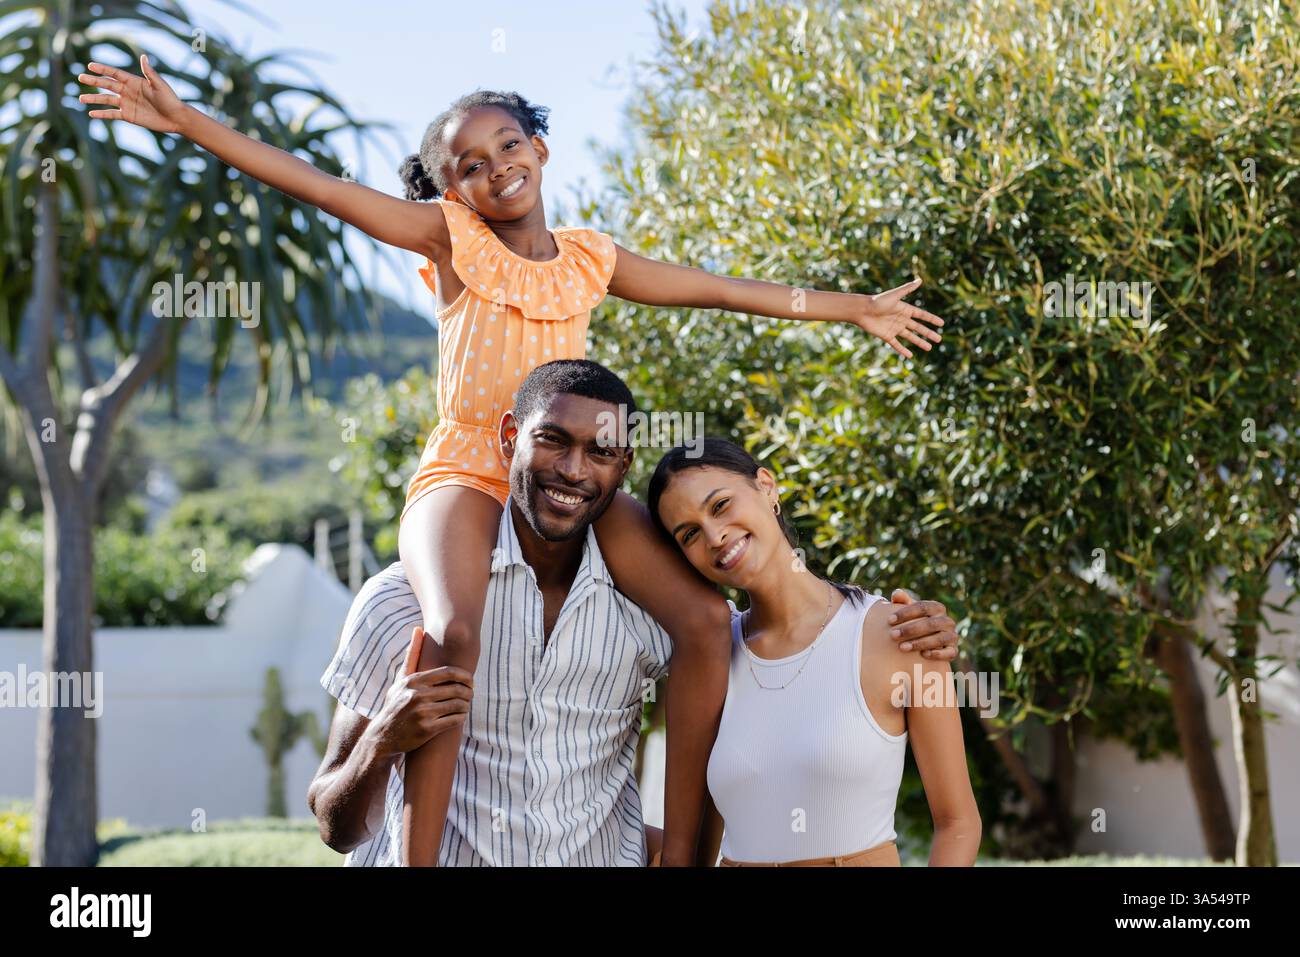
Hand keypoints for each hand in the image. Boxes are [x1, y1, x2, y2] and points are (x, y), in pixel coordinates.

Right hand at [78, 54, 188, 133]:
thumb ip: (149, 72)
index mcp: (134, 82)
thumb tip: (143, 56)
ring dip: (93, 99)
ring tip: (80, 98)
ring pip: (106, 100)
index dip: (103, 69)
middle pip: (107, 84)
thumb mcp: (159, 85)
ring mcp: (127, 104)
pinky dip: (102, 114)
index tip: (90, 65)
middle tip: (80, 77)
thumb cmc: (170, 100)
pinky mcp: (128, 116)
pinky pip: (112, 114)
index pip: (115, 74)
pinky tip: (91, 114)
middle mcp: (128, 91)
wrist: (176, 118)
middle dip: (94, 81)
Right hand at [366, 626, 473, 757]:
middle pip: (457, 689)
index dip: (465, 676)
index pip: (450, 673)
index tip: (470, 681)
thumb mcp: (400, 679)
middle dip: (468, 692)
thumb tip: (418, 629)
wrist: (382, 736)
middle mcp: (417, 695)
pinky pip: (454, 720)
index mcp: (414, 681)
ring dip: (466, 705)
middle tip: (471, 694)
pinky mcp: (426, 730)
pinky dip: (461, 717)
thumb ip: (412, 655)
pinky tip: (460, 716)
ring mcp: (422, 713)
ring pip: (458, 705)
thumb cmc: (395, 704)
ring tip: (466, 705)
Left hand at [850, 278, 944, 358]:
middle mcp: (901, 319)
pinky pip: (896, 344)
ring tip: (929, 348)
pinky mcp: (886, 336)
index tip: (941, 323)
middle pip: (918, 328)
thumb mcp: (894, 295)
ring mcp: (894, 328)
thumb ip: (907, 289)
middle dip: (928, 333)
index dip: (931, 319)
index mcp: (904, 309)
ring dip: (920, 342)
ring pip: (910, 337)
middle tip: (939, 339)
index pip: (921, 315)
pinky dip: (903, 350)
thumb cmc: (877, 301)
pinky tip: (910, 356)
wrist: (862, 310)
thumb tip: (919, 280)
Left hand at [887, 589, 957, 659]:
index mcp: (937, 608)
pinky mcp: (954, 650)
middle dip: (910, 630)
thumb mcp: (909, 610)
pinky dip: (938, 654)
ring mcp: (952, 636)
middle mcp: (947, 621)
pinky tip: (923, 655)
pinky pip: (949, 652)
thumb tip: (897, 593)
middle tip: (893, 635)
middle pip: (930, 624)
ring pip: (939, 639)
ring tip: (902, 647)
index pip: (922, 607)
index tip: (889, 620)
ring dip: (920, 643)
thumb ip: (903, 601)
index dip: (905, 613)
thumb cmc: (915, 621)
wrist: (929, 641)